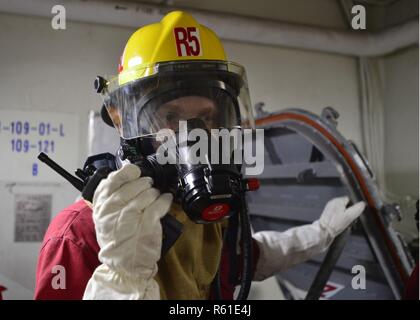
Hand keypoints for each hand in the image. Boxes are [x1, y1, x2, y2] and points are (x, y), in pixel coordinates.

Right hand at [92, 164, 172, 278]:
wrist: (125, 266)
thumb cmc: (116, 240)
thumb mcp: (104, 219)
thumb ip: (109, 197)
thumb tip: (122, 173)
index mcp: (102, 207)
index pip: (112, 180)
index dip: (126, 173)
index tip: (134, 172)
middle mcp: (113, 210)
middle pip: (133, 185)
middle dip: (144, 183)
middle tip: (148, 186)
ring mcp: (129, 217)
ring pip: (147, 194)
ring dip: (154, 193)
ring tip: (155, 196)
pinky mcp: (146, 224)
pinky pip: (159, 204)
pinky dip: (165, 200)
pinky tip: (166, 199)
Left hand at [319, 196, 365, 236]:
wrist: (324, 231)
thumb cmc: (335, 224)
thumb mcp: (349, 216)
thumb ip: (357, 209)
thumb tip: (363, 204)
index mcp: (338, 200)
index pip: (350, 199)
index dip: (355, 207)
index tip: (356, 214)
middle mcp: (332, 203)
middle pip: (346, 205)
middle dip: (350, 213)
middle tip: (351, 220)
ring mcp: (329, 209)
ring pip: (342, 211)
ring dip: (346, 217)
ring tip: (346, 224)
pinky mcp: (328, 215)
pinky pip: (337, 215)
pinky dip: (340, 219)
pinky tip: (341, 225)